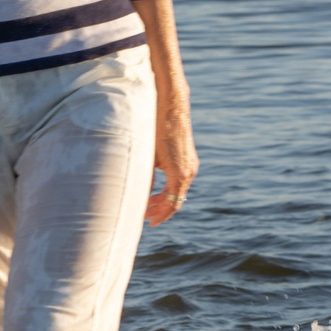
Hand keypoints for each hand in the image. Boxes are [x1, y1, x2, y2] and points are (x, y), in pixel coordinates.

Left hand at [146, 100, 196, 225]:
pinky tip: (154, 188)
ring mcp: (191, 164)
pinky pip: (179, 179)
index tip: (150, 223)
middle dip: (159, 209)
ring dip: (163, 198)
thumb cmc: (154, 130)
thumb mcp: (146, 158)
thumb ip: (145, 179)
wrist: (169, 107)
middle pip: (176, 199)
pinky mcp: (188, 158)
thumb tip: (139, 198)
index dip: (161, 216)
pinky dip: (167, 187)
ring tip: (146, 203)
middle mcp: (189, 170)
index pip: (173, 204)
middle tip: (143, 215)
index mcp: (180, 173)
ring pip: (178, 190)